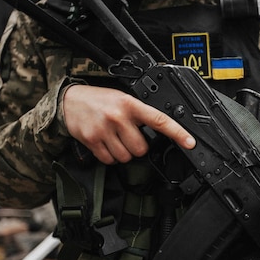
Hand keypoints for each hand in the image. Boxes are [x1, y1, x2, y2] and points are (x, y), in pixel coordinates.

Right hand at [62, 84, 194, 163]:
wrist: (69, 100)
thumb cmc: (100, 100)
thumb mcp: (122, 100)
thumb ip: (139, 113)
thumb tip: (158, 131)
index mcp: (131, 104)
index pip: (160, 120)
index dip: (178, 133)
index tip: (190, 142)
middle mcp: (119, 117)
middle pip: (141, 148)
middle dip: (137, 147)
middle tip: (127, 136)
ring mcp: (105, 129)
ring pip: (126, 157)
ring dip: (123, 153)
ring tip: (114, 139)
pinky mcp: (92, 140)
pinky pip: (109, 160)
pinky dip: (109, 157)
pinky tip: (105, 143)